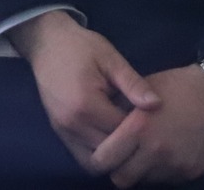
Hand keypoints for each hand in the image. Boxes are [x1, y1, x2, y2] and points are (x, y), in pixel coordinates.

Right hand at [9, 11, 160, 171]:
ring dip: (112, 153)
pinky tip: (109, 134)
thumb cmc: (81, 47)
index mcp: (87, 105)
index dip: (141, 129)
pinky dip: (98, 152)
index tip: (151, 119)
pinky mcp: (58, 131)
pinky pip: (81, 156)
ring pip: (95, 161)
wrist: (46, 42)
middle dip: (128, 145)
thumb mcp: (110, 59)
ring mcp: (62, 130)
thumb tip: (157, 105)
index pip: (123, 133)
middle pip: (110, 151)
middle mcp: (72, 124)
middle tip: (141, 129)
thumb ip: (133, 84)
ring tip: (124, 134)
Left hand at [89, 65, 203, 185]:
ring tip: (143, 153)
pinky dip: (160, 171)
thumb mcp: (142, 92)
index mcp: (139, 128)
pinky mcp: (191, 172)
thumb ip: (121, 112)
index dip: (98, 157)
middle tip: (119, 157)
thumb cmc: (177, 86)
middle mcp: (155, 151)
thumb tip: (101, 127)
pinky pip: (166, 179)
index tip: (100, 151)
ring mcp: (175, 164)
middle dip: (116, 169)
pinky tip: (163, 153)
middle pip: (121, 178)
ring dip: (139, 170)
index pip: (104, 159)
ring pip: (144, 180)